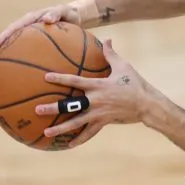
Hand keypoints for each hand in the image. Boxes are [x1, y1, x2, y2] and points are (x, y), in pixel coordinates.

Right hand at [0, 4, 81, 63]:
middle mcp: (26, 26)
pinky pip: (24, 51)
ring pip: (12, 46)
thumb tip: (47, 20)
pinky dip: (18, 59)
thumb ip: (56, 13)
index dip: (3, 37)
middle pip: (7, 38)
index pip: (13, 28)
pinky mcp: (34, 42)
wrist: (73, 16)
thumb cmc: (68, 13)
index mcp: (30, 19)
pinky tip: (15, 72)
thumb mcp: (64, 11)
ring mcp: (29, 35)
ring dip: (3, 56)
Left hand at [35, 38, 151, 147]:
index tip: (46, 77)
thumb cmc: (135, 83)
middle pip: (71, 106)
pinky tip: (69, 145)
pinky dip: (80, 139)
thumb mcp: (124, 66)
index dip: (60, 78)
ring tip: (46, 132)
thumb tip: (107, 39)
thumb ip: (111, 54)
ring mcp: (99, 114)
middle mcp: (96, 101)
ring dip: (61, 128)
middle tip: (37, 110)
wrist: (147, 104)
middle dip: (53, 108)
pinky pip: (90, 132)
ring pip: (77, 123)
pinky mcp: (104, 122)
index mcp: (98, 86)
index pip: (75, 80)